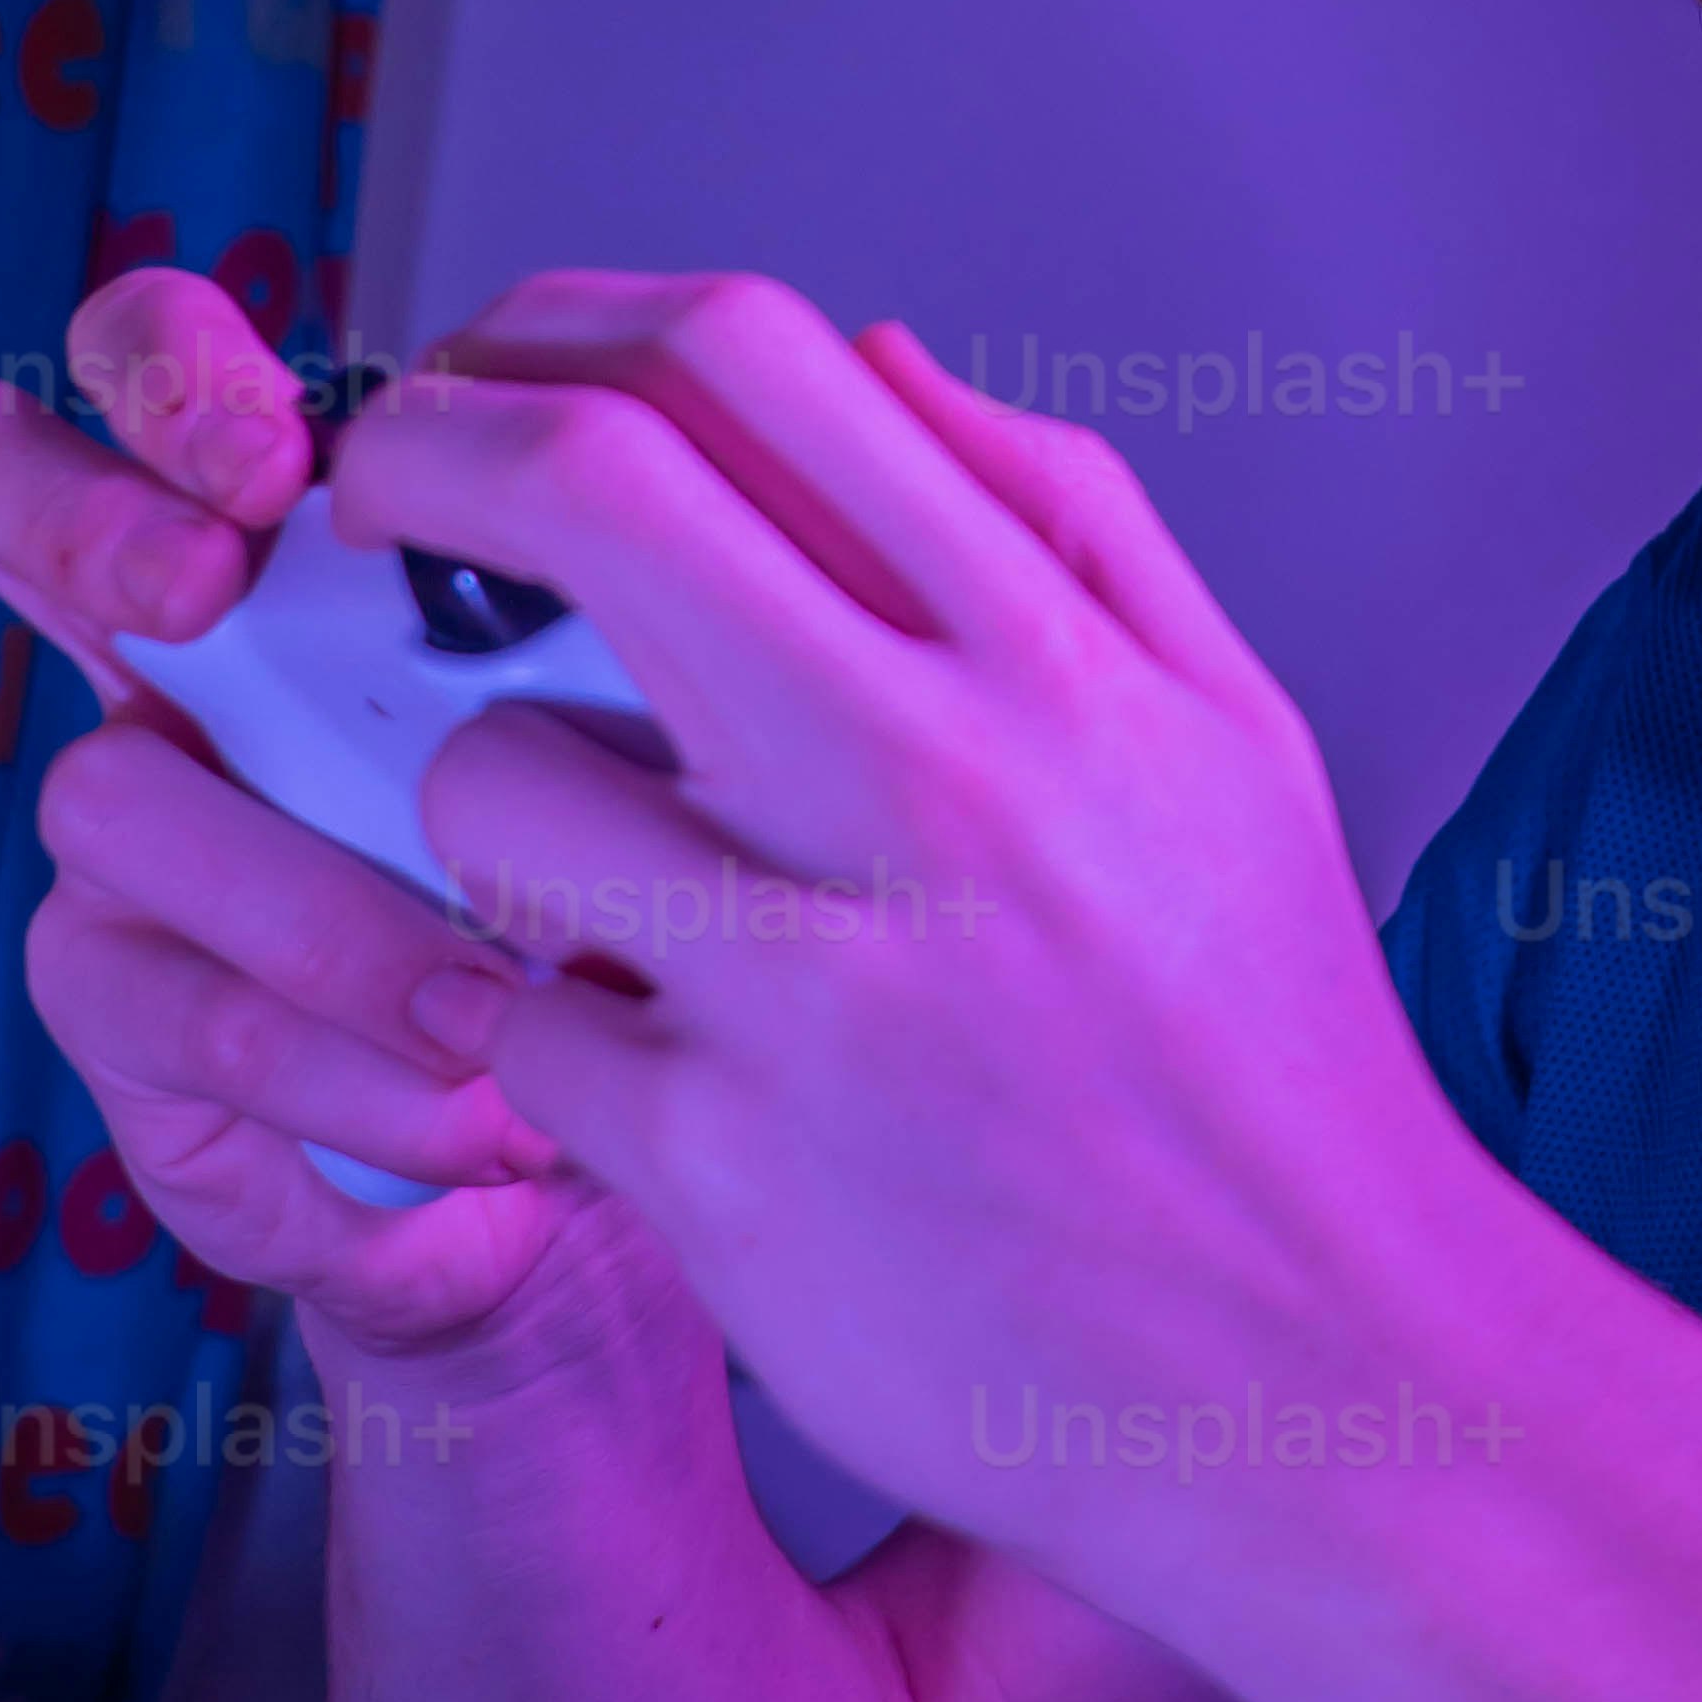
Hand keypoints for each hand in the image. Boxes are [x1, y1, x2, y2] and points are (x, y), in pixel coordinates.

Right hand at [0, 270, 587, 1358]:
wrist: (598, 1144)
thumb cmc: (633, 881)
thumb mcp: (663, 718)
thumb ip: (657, 592)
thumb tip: (798, 411)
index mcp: (301, 539)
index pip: (153, 359)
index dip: (168, 368)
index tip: (277, 465)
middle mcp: (171, 649)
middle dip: (72, 507)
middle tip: (202, 592)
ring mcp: (121, 827)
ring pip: (107, 795)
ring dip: (322, 910)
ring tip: (501, 1000)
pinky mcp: (120, 1007)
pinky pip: (193, 1013)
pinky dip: (357, 1072)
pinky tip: (487, 1113)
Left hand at [323, 280, 1504, 1564]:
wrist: (1323, 1375)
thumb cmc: (1267, 1058)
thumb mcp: (1231, 741)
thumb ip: (1069, 520)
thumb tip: (878, 353)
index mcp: (1049, 658)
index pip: (749, 359)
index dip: (559, 326)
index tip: (492, 380)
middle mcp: (929, 779)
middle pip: (588, 487)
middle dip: (426, 457)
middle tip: (379, 505)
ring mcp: (810, 974)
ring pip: (490, 779)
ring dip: (486, 811)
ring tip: (574, 884)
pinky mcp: (718, 1164)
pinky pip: (513, 1026)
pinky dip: (543, 1038)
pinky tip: (640, 1073)